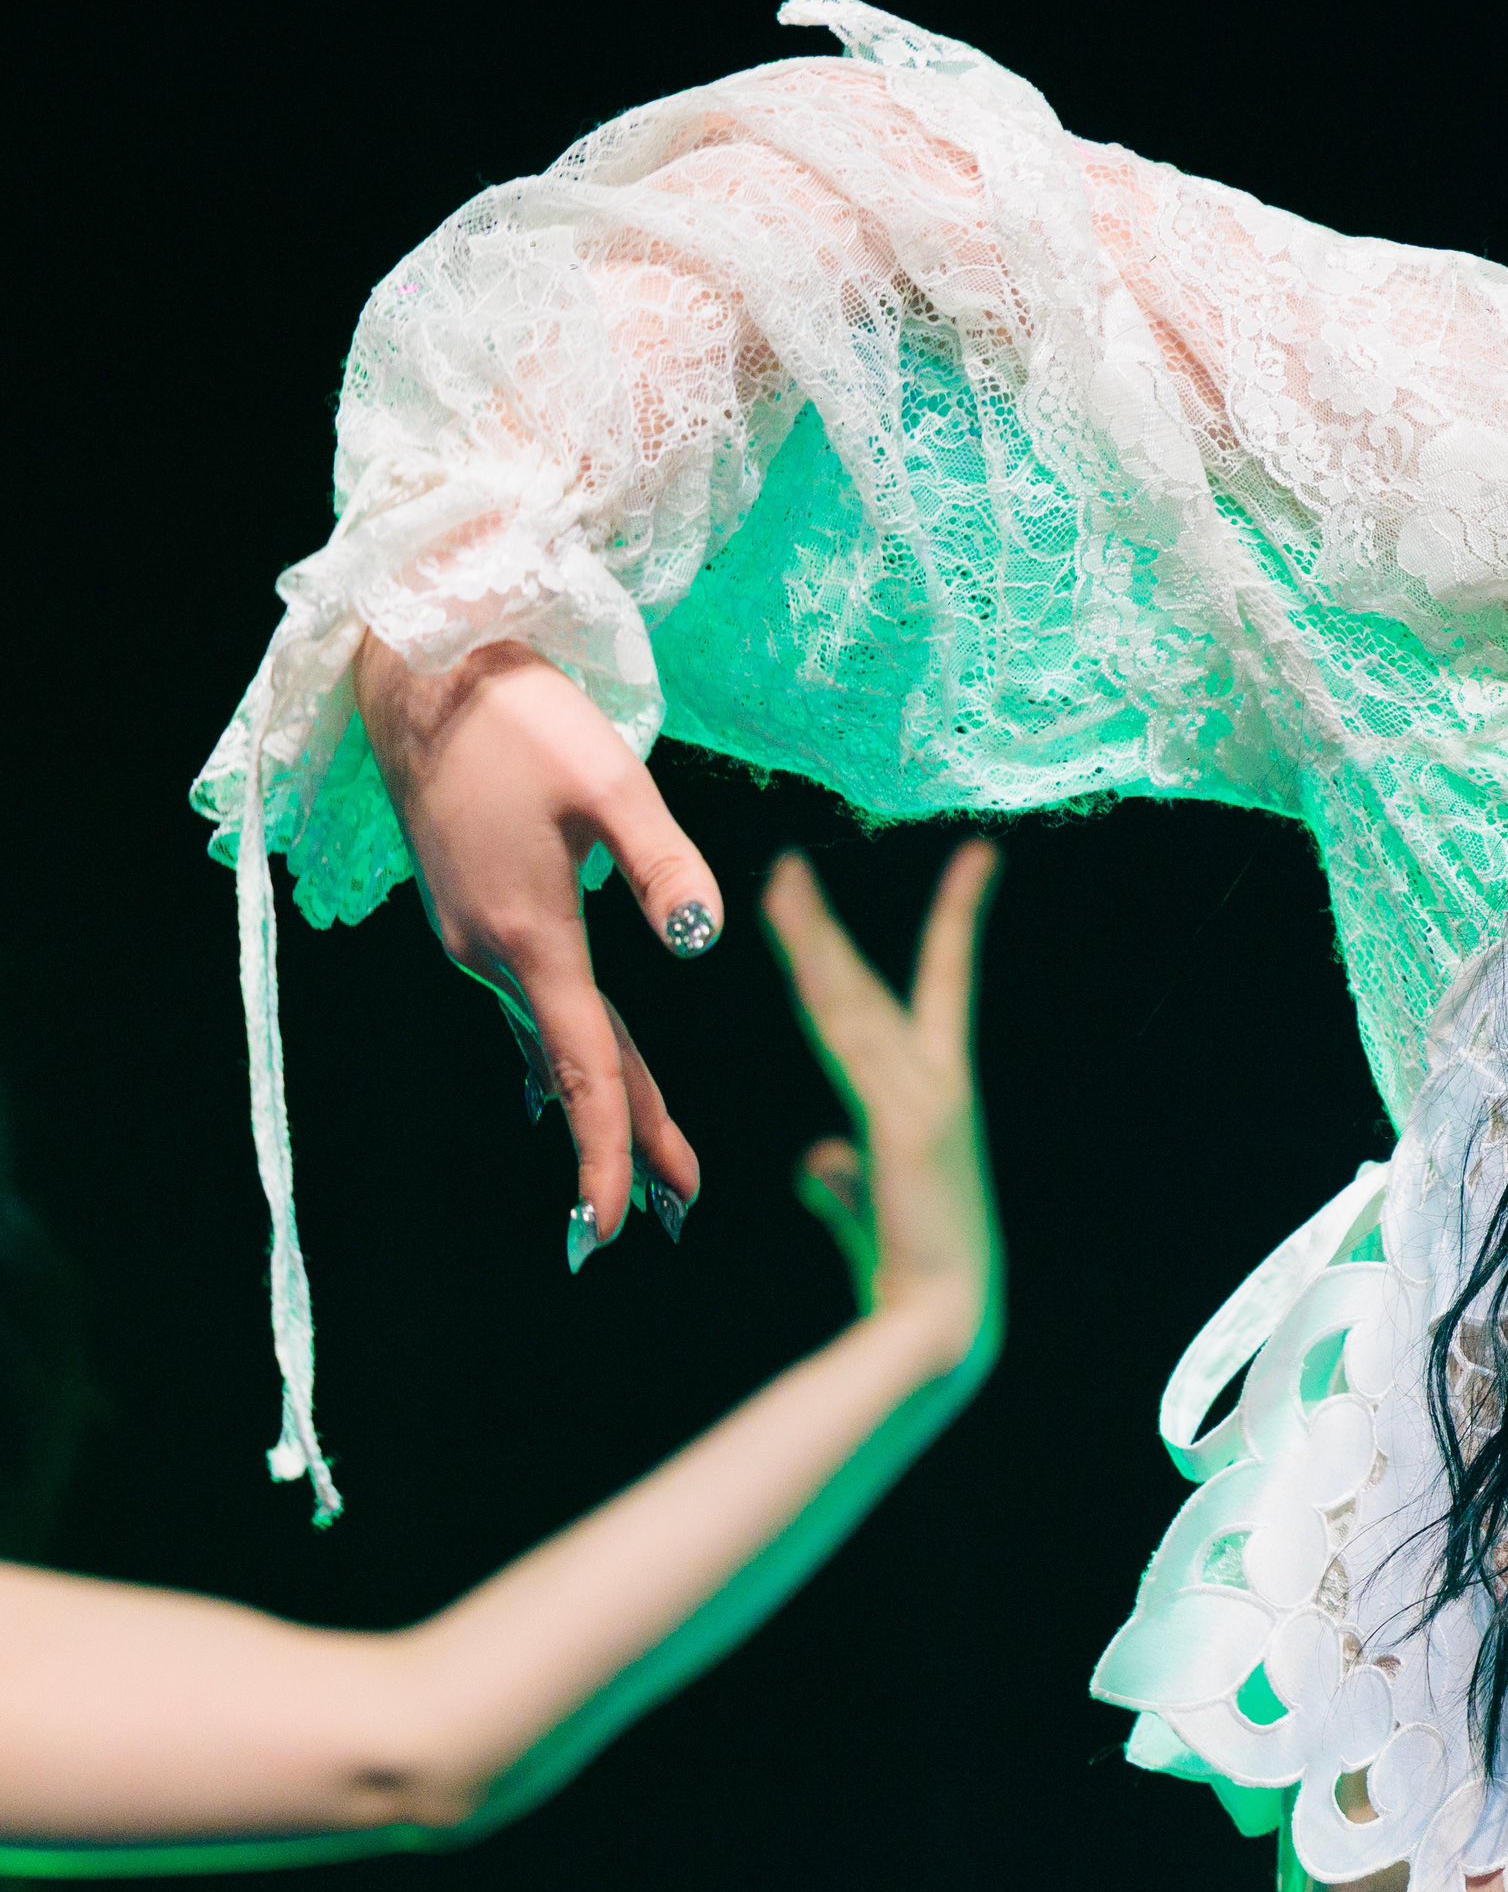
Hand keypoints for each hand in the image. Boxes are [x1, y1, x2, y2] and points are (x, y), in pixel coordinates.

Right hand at [355, 634, 725, 1257]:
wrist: (420, 670)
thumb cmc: (519, 714)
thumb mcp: (612, 782)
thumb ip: (663, 866)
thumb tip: (704, 944)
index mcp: (530, 935)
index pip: (586, 1065)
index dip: (610, 1147)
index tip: (623, 1221)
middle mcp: (492, 951)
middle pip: (578, 1064)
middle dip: (629, 1137)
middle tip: (682, 1209)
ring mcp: (474, 936)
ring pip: (557, 1035)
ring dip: (604, 1097)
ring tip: (651, 1165)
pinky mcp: (472, 914)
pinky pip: (534, 1002)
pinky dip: (568, 1048)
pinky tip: (572, 1079)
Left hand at [764, 844, 1001, 1376]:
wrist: (941, 1320)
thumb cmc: (913, 1277)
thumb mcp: (871, 1212)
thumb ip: (843, 1177)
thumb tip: (817, 1156)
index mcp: (939, 1096)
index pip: (943, 989)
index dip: (955, 922)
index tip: (974, 861)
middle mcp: (938, 1081)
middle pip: (871, 985)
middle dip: (828, 925)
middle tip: (790, 867)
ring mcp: (922, 1095)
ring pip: (849, 1001)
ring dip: (810, 939)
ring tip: (779, 886)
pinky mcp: (900, 1118)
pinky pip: (847, 1038)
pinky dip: (823, 987)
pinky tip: (798, 951)